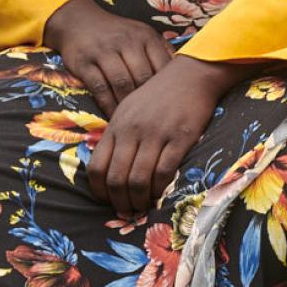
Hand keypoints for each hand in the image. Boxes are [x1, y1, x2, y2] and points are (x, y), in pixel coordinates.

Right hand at [45, 0, 172, 114]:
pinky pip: (100, 89)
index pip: (163, 66)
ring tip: (136, 123)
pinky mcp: (85, 63)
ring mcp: (104, 52)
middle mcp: (127, 42)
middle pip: (144, 77)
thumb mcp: (142, 34)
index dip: (169, 89)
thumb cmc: (118, 33)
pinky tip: (114, 118)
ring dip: (129, 105)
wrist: (78, 21)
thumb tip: (185, 75)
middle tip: (155, 121)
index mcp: (146, 37)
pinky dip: (108, 106)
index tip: (173, 107)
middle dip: (150, 101)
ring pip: (122, 83)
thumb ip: (161, 52)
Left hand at [83, 55, 243, 212]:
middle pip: (116, 179)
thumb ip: (117, 136)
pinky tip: (162, 193)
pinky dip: (160, 189)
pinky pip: (164, 172)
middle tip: (128, 211)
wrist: (190, 76)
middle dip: (120, 202)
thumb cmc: (158, 95)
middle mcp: (132, 131)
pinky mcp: (180, 138)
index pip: (96, 168)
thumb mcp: (128, 111)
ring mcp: (155, 134)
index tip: (109, 201)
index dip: (100, 192)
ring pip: (138, 180)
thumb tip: (108, 167)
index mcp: (116, 126)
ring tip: (144, 206)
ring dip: (140, 200)